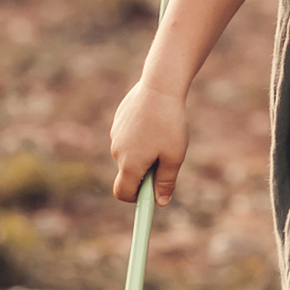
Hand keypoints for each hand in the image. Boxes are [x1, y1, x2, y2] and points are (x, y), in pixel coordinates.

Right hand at [108, 79, 188, 205]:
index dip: (136, 200)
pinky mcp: (118, 121)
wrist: (160, 86)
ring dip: (144, 153)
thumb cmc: (169, 123)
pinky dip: (140, 137)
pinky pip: (129, 137)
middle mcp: (117, 152)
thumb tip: (160, 203)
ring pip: (129, 154)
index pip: (123, 193)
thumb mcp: (174, 156)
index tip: (150, 198)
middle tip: (167, 159)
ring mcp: (115, 135)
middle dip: (145, 173)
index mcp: (129, 164)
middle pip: (128, 173)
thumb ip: (166, 182)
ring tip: (163, 135)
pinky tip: (155, 121)